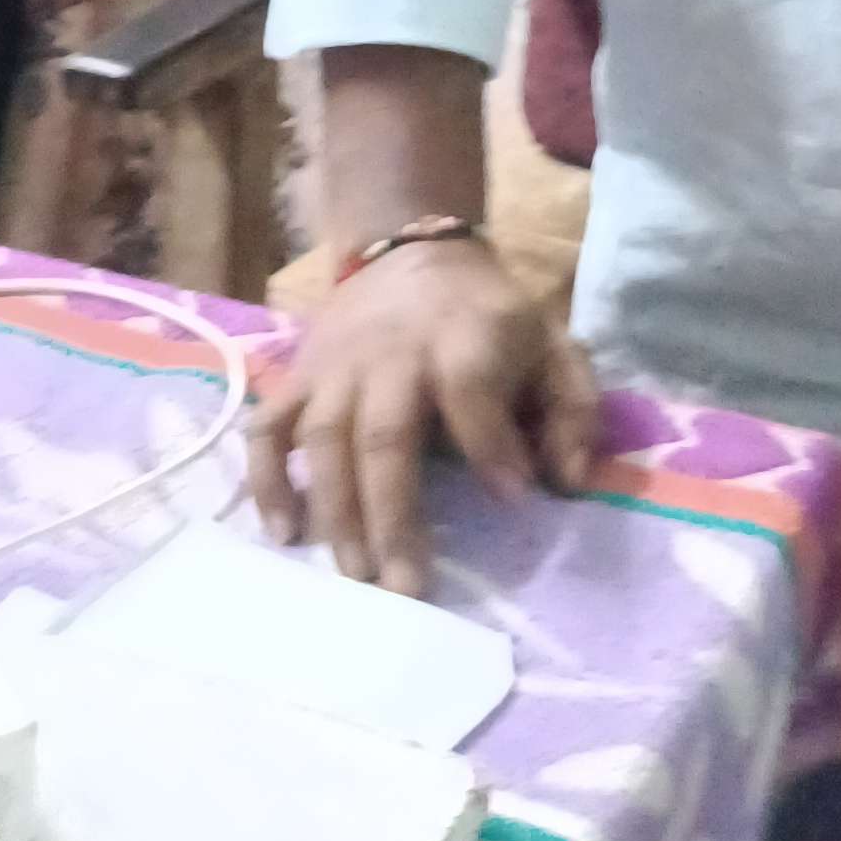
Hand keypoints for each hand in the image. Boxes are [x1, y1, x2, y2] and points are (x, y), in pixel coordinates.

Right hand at [246, 240, 600, 593]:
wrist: (413, 252)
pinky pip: (268, 430)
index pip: (471, 389)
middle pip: (385, 434)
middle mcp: (391, 354)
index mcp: (462, 338)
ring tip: (355, 576)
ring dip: (336, 512)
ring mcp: (337, 367)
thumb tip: (569, 482)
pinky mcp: (298, 377)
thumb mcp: (551, 344)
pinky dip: (267, 481)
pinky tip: (283, 534)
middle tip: (404, 588)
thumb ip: (573, 410)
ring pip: (325, 440)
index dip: (492, 445)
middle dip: (393, 515)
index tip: (514, 500)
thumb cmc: (489, 318)